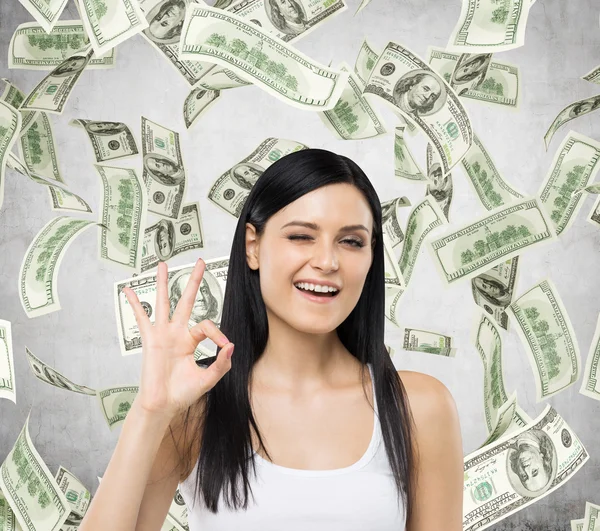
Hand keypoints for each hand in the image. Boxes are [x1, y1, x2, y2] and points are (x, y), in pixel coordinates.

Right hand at [123, 258, 233, 418]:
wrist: (163, 405)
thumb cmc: (183, 393)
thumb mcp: (208, 379)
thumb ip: (221, 363)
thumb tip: (231, 345)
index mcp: (191, 340)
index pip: (206, 325)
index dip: (218, 333)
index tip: (225, 346)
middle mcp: (177, 333)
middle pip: (186, 300)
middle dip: (193, 281)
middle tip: (200, 262)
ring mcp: (162, 334)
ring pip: (163, 302)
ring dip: (163, 283)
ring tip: (163, 264)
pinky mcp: (150, 340)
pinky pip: (141, 318)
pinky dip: (135, 303)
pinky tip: (129, 289)